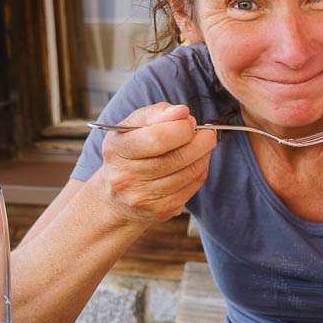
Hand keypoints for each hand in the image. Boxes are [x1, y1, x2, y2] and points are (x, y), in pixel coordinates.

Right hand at [94, 103, 216, 223]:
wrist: (116, 197)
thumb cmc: (129, 152)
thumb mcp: (132, 126)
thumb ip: (156, 113)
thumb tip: (182, 112)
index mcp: (117, 150)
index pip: (156, 138)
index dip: (181, 128)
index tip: (189, 121)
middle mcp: (126, 177)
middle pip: (177, 157)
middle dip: (200, 141)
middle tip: (206, 133)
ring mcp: (143, 197)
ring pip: (190, 172)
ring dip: (204, 155)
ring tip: (202, 145)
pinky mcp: (161, 210)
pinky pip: (193, 186)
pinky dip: (201, 170)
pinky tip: (196, 162)